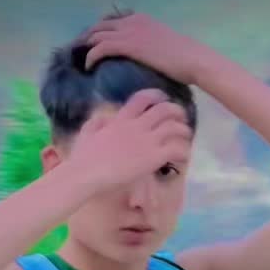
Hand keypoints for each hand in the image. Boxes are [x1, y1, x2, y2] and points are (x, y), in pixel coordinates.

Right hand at [68, 88, 192, 192]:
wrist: (85, 173)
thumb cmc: (82, 157)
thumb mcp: (87, 132)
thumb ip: (98, 122)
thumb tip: (105, 119)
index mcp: (122, 119)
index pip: (143, 98)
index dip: (158, 96)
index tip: (164, 100)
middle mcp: (137, 126)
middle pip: (165, 109)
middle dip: (177, 112)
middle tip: (182, 120)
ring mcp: (146, 141)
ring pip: (174, 127)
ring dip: (184, 131)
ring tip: (186, 138)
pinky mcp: (152, 158)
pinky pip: (176, 149)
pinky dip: (183, 151)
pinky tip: (183, 157)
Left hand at [82, 11, 205, 83]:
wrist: (191, 59)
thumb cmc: (183, 58)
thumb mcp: (162, 45)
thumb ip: (149, 46)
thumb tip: (144, 59)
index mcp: (140, 18)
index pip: (111, 20)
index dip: (98, 31)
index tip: (92, 43)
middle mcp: (132, 20)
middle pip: (99, 25)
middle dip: (87, 37)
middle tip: (79, 53)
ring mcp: (129, 31)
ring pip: (97, 34)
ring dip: (85, 47)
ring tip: (79, 61)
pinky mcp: (128, 44)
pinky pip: (101, 47)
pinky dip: (91, 56)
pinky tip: (88, 66)